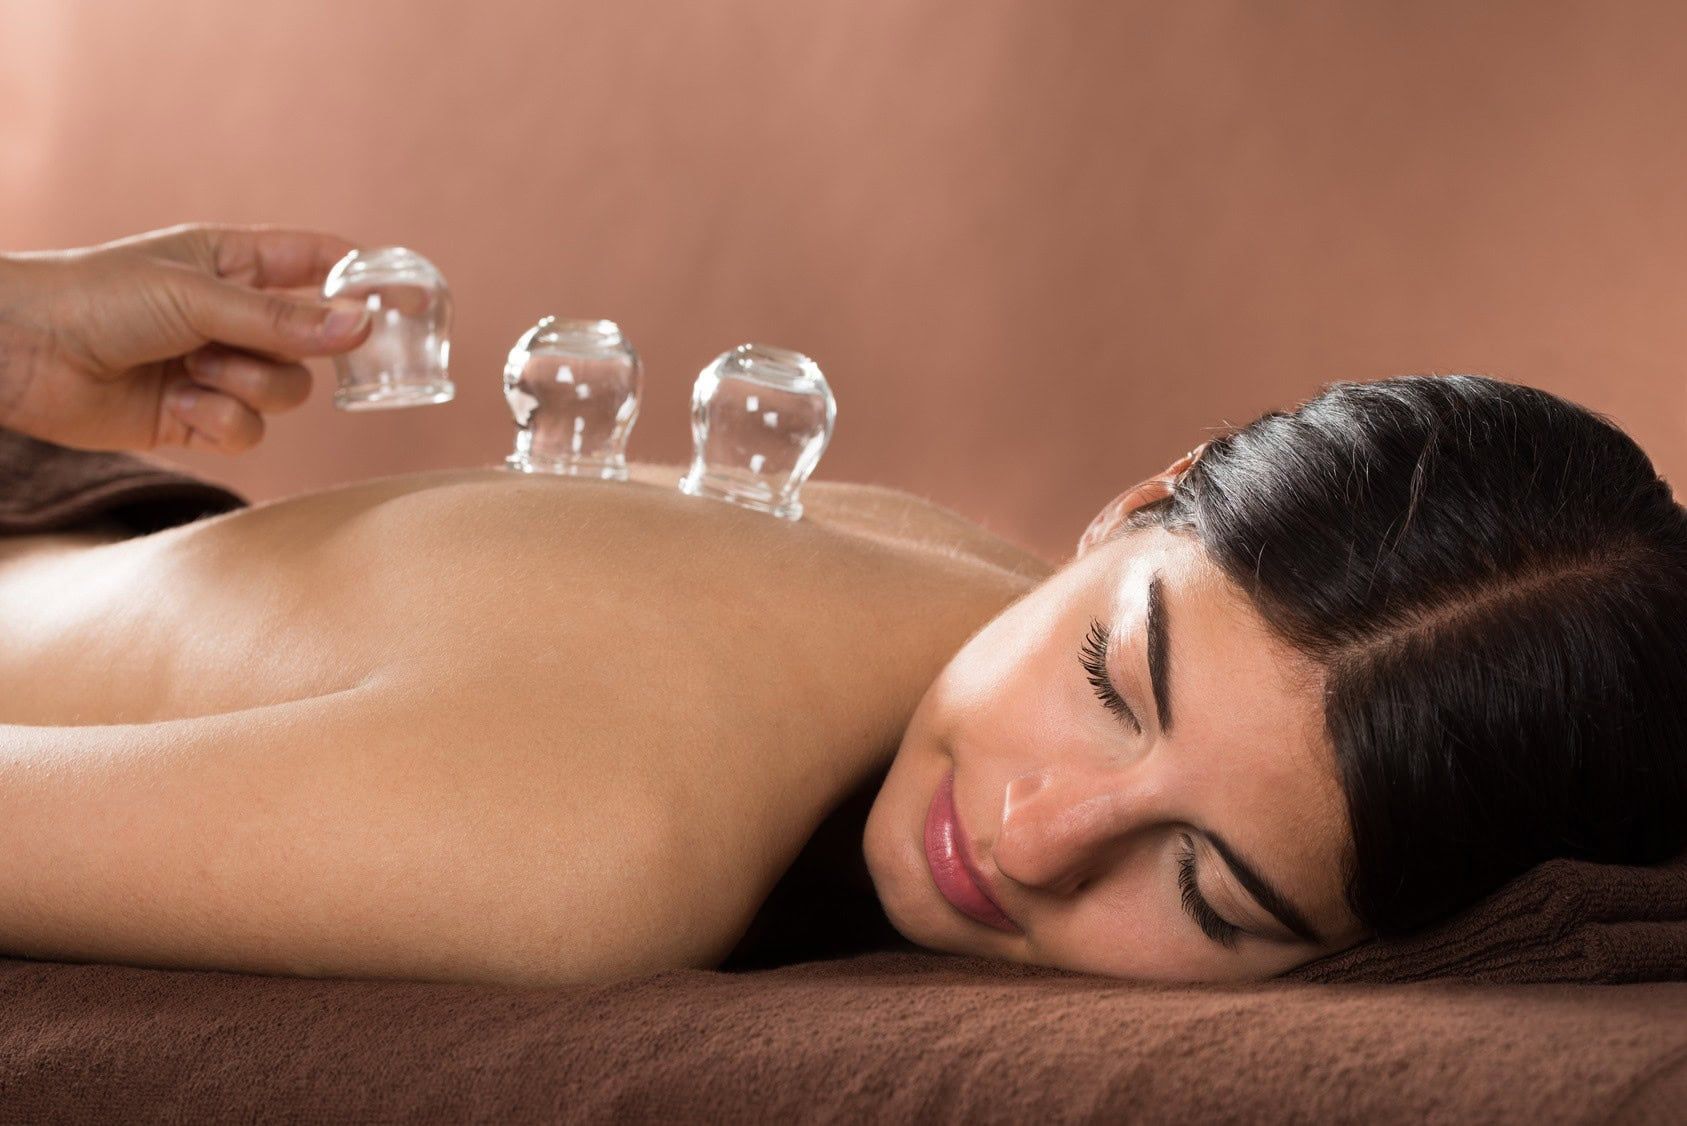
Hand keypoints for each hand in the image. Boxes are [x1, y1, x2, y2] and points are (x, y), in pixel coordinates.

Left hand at [0, 223, 372, 452]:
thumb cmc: (97, 299)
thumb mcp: (198, 296)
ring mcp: (219, 370)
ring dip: (247, 387)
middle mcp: (234, 317)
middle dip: (287, 353)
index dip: (366, 280)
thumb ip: (284, 319)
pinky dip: (221, 422)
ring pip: (287, 393)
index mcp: (235, 264)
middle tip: (248, 346)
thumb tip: (364, 327)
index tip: (412, 303)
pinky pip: (250, 432)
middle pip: (313, 345)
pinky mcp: (198, 419)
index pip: (319, 263)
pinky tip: (178, 404)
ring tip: (194, 372)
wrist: (22, 354)